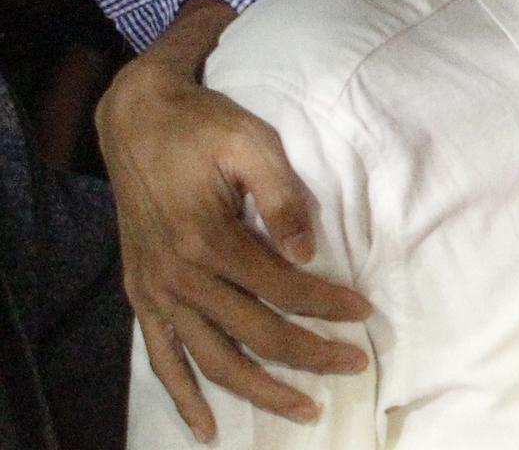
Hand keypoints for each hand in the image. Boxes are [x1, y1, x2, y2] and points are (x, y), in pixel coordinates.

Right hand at [95, 0, 370, 442]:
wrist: (136, 117)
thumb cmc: (203, 126)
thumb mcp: (251, 143)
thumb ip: (282, 196)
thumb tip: (309, 250)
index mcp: (208, 239)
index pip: (282, 289)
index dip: (327, 305)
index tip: (365, 313)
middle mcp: (179, 275)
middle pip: (255, 334)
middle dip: (309, 355)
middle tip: (355, 365)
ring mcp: (156, 290)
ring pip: (213, 360)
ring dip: (259, 391)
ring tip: (303, 410)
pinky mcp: (141, 294)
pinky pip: (161, 358)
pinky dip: (184, 396)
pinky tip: (207, 427)